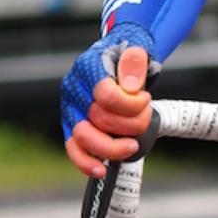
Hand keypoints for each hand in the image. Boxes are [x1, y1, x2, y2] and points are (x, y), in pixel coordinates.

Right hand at [61, 21, 154, 177]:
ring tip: (132, 144)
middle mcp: (74, 88)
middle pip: (98, 120)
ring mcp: (71, 108)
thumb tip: (130, 87)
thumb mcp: (138, 47)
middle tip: (145, 117)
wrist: (121, 55)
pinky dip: (86, 162)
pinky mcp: (72, 125)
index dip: (132, 105)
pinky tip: (101, 169)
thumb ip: (134, 62)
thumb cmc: (129, 53)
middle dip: (129, 125)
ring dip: (113, 147)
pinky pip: (73, 149)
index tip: (146, 99)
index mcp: (88, 67)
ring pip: (84, 138)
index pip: (106, 96)